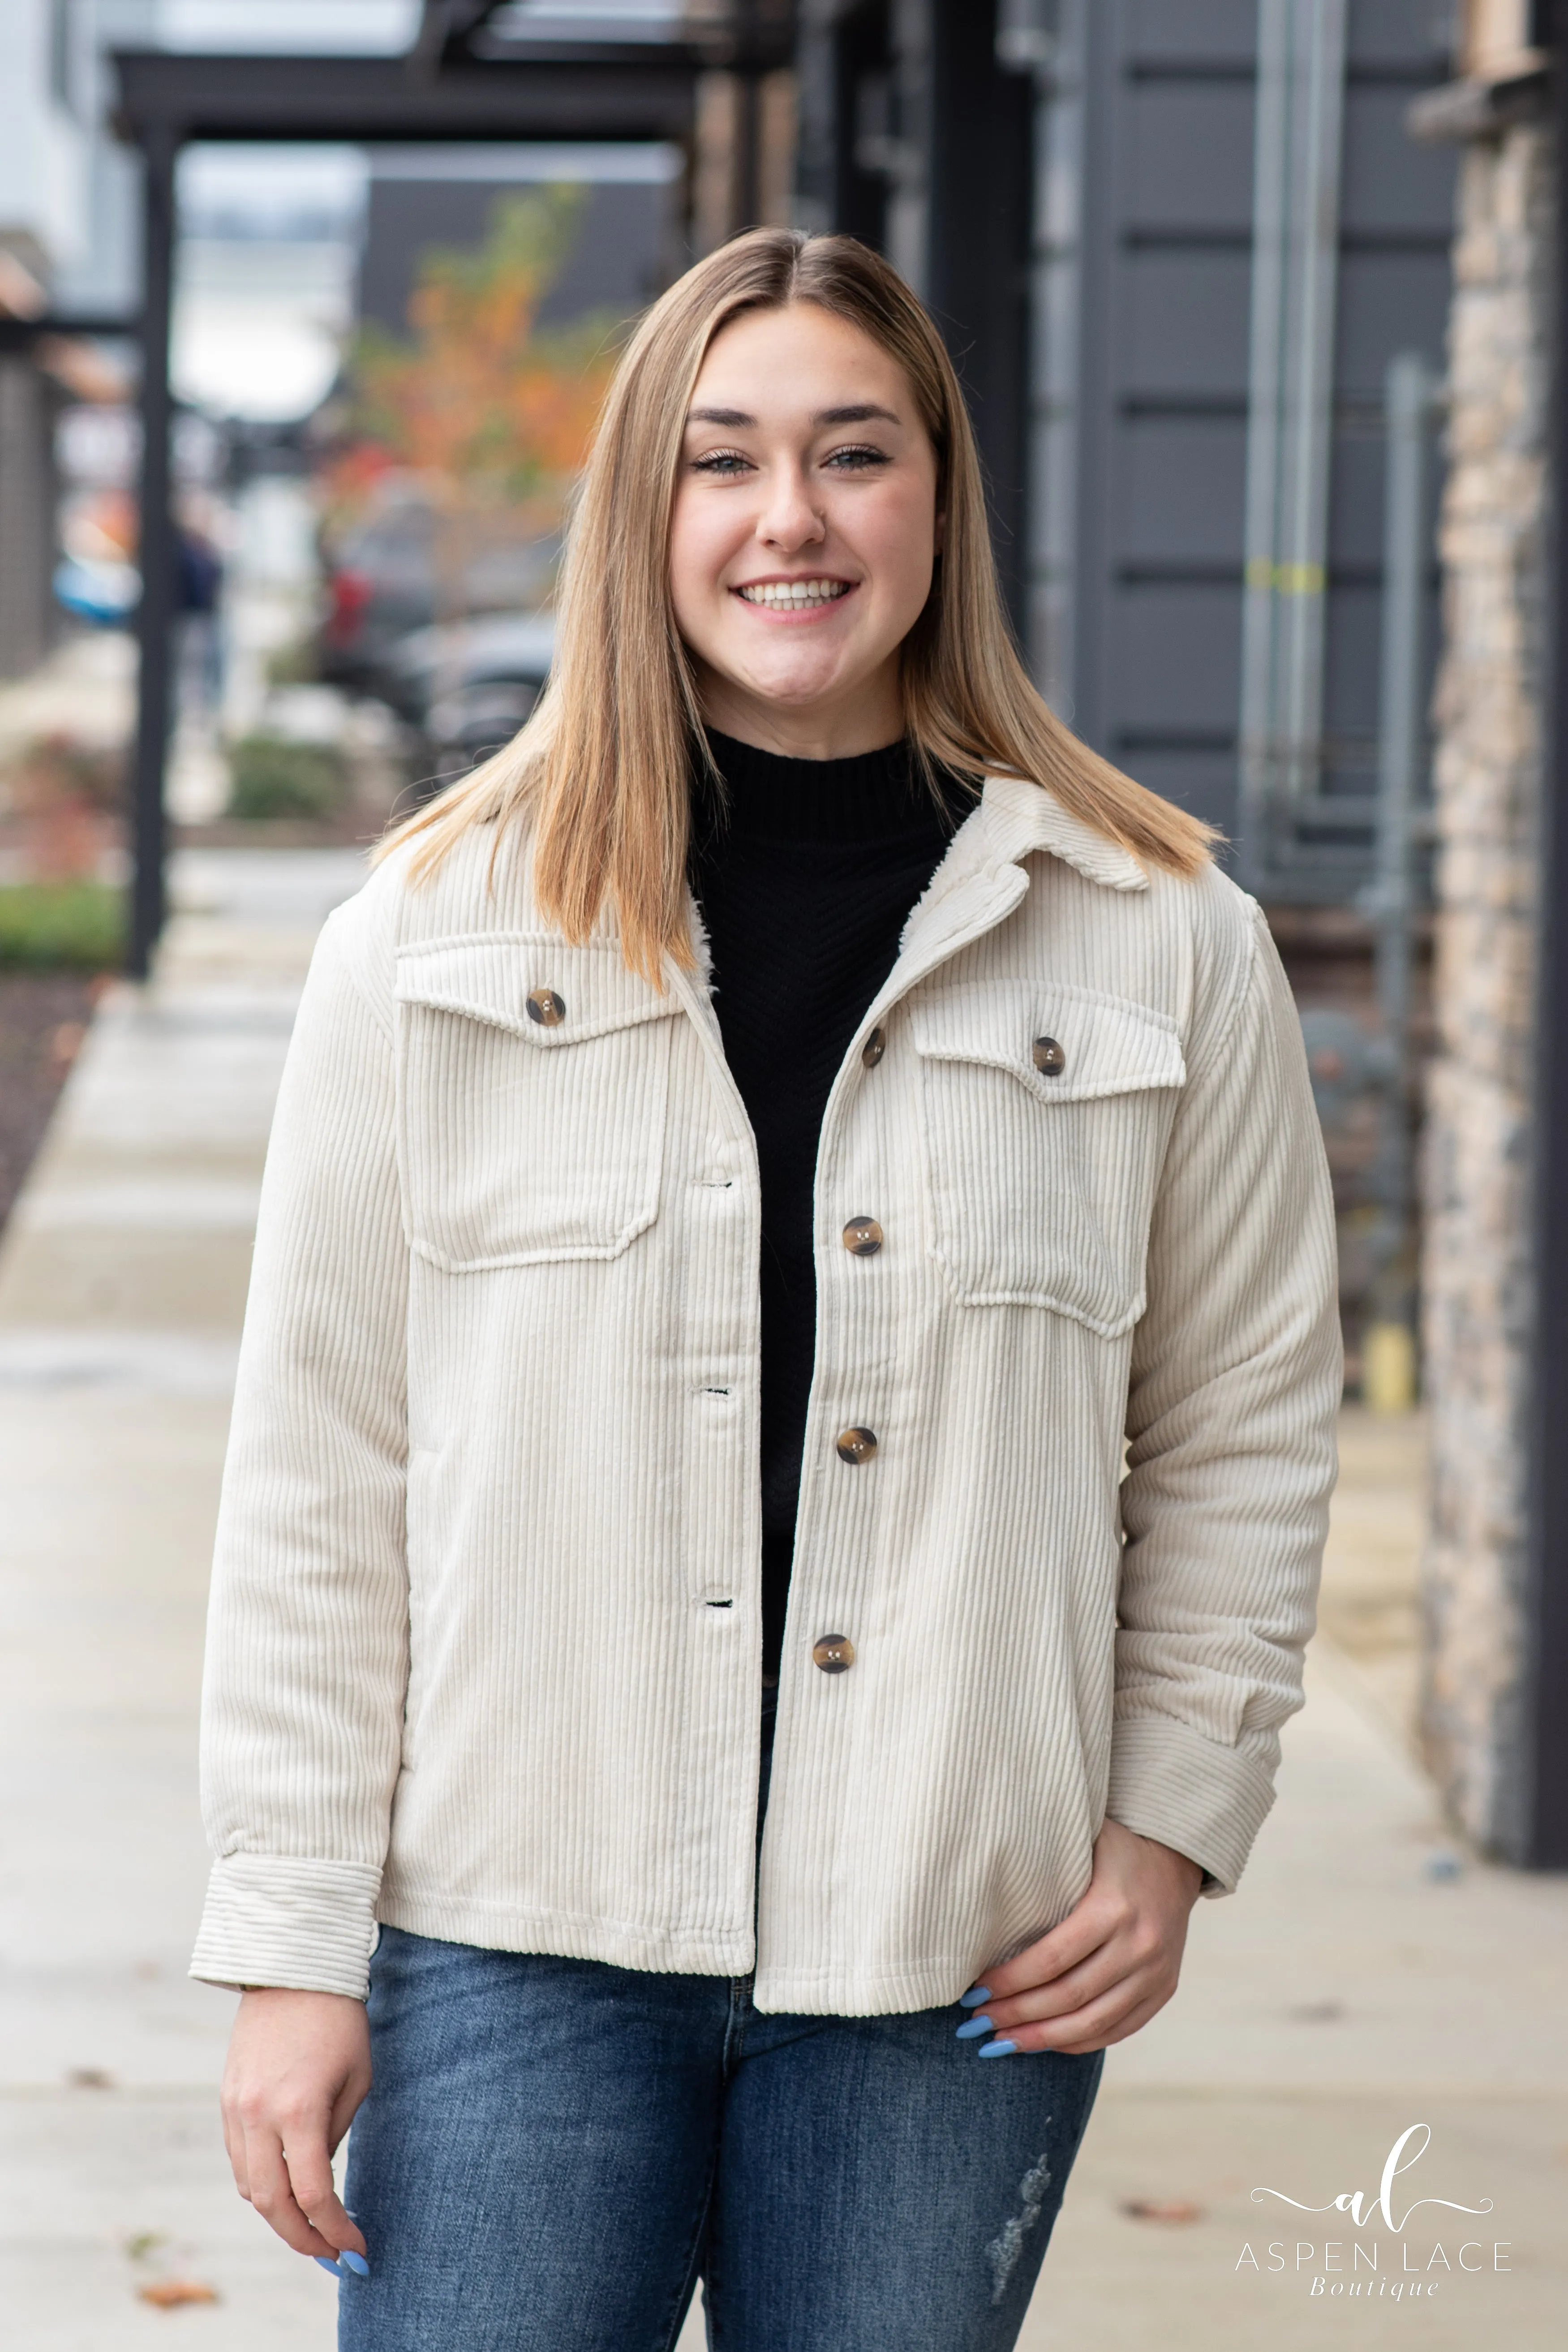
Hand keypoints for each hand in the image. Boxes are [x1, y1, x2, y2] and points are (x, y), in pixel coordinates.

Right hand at [221, 1988, 372, 2267]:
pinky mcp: (225, 2099)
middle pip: (273, 2204)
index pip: (312, 2195)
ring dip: (279, 2215)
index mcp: (299, 2109)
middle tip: (332, 2254)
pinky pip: (237, 2159)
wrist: (292, 1966)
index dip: (335, 2229)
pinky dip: (259, 2182)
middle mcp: (258, 2115)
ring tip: (312, 2226)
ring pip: (249, 2186)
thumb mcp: (356, 2077)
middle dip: (304, 2238)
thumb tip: (319, 2180)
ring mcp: (235, 2108)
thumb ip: (335, 2133)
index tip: (356, 2247)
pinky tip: (285, 2188)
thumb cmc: (339, 2018)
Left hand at [962, 1818, 1203, 2054]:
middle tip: (976, 2023)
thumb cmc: (1113, 1849)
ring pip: (1092, 2022)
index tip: (974, 1991)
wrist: (1175, 1859)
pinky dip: (1078, 2042)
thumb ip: (1042, 1874)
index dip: (1009, 1982)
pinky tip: (1044, 2042)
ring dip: (1042, 2038)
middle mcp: (1139, 1945)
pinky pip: (1117, 2030)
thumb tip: (981, 1912)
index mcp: (1113, 1909)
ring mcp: (1155, 1973)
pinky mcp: (1163, 1990)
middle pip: (1069, 1997)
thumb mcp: (1081, 1845)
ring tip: (1002, 2042)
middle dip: (1017, 2014)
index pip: (1051, 1960)